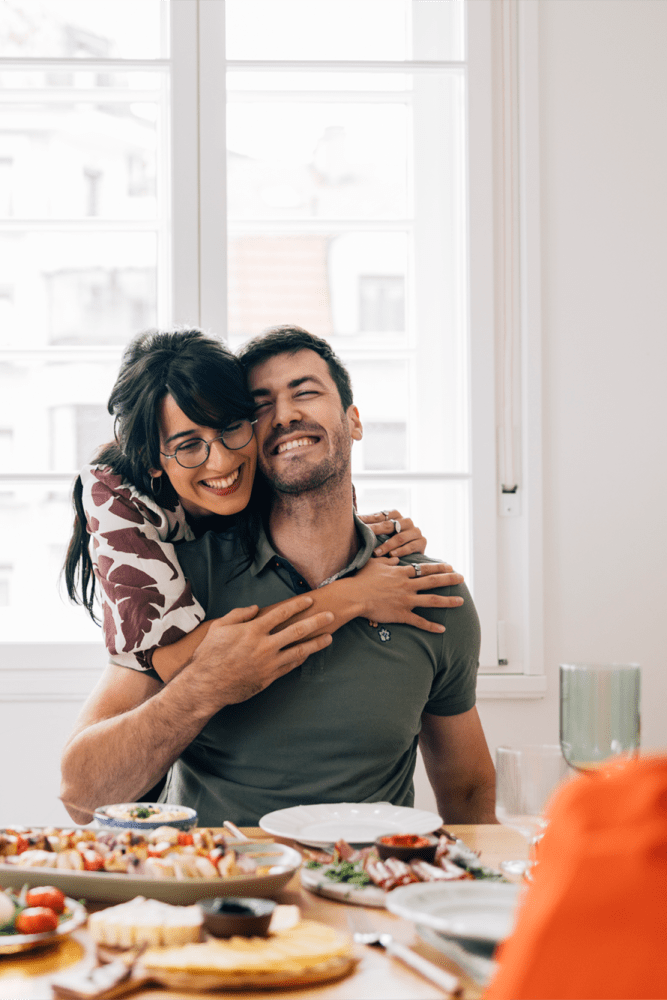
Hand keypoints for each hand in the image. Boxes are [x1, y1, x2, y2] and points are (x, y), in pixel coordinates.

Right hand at [191, 596, 333, 705]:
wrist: (207, 685)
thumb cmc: (209, 655)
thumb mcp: (219, 627)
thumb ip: (238, 614)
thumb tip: (255, 608)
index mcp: (253, 630)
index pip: (282, 613)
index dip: (297, 605)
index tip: (309, 600)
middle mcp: (265, 645)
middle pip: (297, 630)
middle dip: (316, 621)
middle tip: (330, 616)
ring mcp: (269, 663)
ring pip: (299, 650)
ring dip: (316, 643)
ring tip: (329, 637)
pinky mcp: (269, 677)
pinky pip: (290, 666)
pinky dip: (301, 659)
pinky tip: (309, 654)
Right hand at [354, 557, 463, 633]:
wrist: (354, 596)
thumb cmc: (361, 579)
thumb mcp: (374, 564)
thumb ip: (387, 561)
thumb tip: (395, 558)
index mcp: (401, 573)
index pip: (424, 568)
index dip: (438, 567)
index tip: (450, 566)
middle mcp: (407, 586)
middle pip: (433, 581)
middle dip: (449, 579)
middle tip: (462, 578)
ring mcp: (406, 600)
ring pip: (432, 600)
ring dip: (448, 601)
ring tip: (461, 601)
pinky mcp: (401, 614)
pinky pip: (419, 621)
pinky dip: (431, 626)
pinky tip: (442, 629)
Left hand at [359, 509, 426, 557]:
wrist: (411, 555)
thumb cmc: (389, 542)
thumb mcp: (379, 533)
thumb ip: (369, 525)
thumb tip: (353, 518)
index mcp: (395, 515)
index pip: (381, 516)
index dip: (369, 519)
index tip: (357, 523)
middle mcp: (406, 521)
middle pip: (390, 525)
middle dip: (376, 531)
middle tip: (366, 537)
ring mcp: (415, 531)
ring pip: (400, 537)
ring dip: (387, 545)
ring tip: (377, 552)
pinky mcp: (422, 542)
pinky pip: (411, 546)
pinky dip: (401, 551)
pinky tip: (392, 555)